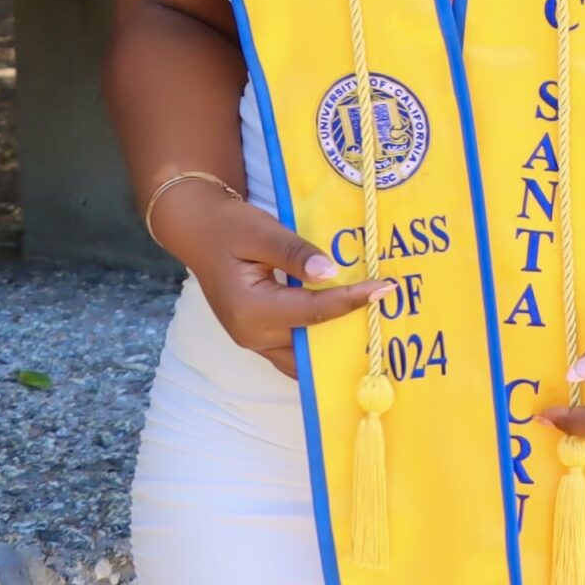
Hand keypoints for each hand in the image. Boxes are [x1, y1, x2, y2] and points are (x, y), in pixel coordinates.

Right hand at [153, 180, 378, 379]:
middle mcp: (251, 335)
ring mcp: (253, 341)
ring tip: (372, 333)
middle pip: (310, 344)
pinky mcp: (257, 337)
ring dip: (333, 346)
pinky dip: (318, 342)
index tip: (383, 288)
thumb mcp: (261, 231)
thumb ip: (294, 253)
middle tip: (385, 321)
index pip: (311, 311)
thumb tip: (331, 273)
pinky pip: (293, 350)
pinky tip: (343, 330)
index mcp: (251, 309)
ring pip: (302, 358)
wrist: (199, 230)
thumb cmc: (229, 226)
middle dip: (347, 336)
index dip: (350, 300)